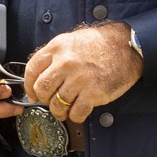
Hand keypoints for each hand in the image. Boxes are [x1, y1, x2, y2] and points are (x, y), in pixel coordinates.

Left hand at [23, 23, 141, 123]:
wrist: (127, 47)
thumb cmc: (101, 43)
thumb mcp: (71, 40)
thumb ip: (55, 55)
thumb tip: (41, 72)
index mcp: (57, 48)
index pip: (31, 69)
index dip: (29, 85)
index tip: (32, 93)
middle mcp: (65, 63)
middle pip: (42, 89)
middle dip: (44, 99)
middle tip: (50, 101)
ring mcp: (79, 79)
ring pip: (57, 104)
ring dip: (59, 111)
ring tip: (64, 110)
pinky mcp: (93, 93)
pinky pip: (76, 113)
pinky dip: (75, 116)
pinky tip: (78, 112)